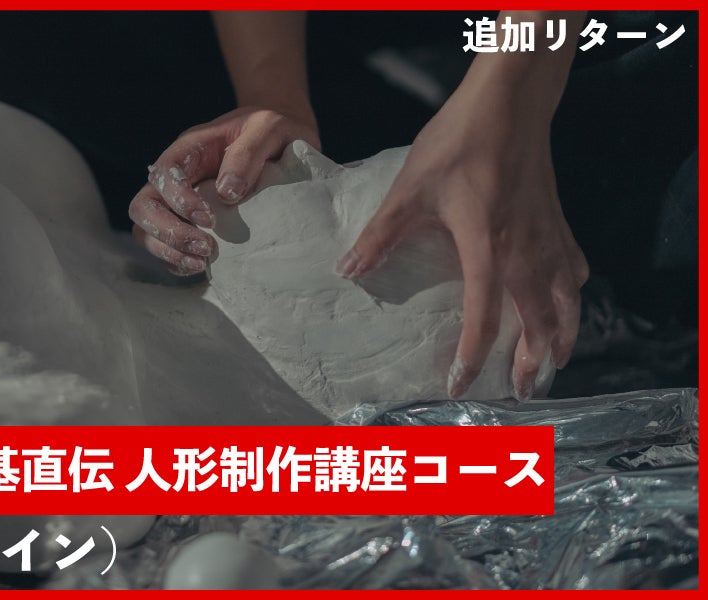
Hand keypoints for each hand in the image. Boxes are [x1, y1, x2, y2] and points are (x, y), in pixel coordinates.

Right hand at [129, 106, 319, 275]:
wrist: (284, 143)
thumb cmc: (273, 133)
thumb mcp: (269, 129)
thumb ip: (248, 153)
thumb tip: (227, 192)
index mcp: (190, 149)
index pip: (164, 174)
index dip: (179, 200)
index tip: (210, 218)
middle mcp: (176, 177)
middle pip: (143, 206)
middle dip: (168, 232)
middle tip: (206, 248)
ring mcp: (177, 203)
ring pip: (146, 231)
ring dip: (169, 251)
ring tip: (202, 263)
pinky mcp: (188, 224)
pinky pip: (165, 248)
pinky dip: (176, 262)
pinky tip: (201, 268)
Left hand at [336, 77, 588, 400]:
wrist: (510, 100)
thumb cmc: (459, 142)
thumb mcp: (410, 189)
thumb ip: (381, 234)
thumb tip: (348, 271)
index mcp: (488, 248)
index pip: (484, 317)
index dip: (473, 356)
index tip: (460, 385)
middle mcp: (527, 251)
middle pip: (539, 321)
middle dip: (532, 361)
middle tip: (523, 390)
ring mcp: (549, 236)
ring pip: (567, 301)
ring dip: (561, 335)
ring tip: (552, 362)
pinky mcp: (558, 220)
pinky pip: (574, 269)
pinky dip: (570, 295)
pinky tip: (561, 299)